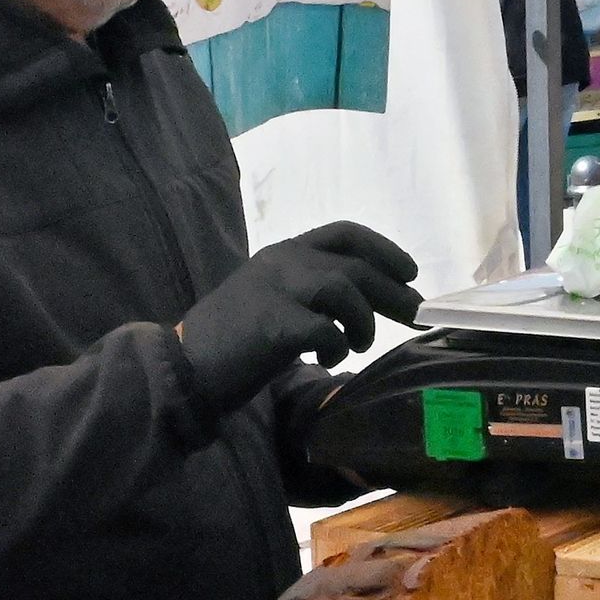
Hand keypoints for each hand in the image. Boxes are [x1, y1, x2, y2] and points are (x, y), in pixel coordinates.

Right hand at [176, 223, 422, 407]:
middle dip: (392, 292)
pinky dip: (336, 346)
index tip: (409, 272)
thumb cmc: (234, 340)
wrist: (185, 365)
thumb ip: (312, 293)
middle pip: (354, 265)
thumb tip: (370, 303)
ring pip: (343, 289)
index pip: (344, 234)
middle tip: (414, 316)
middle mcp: (282, 262)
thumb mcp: (275, 299)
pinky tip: (328, 359)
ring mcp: (276, 290)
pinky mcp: (272, 324)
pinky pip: (325, 329)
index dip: (383, 250)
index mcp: (283, 252)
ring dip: (363, 322)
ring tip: (358, 344)